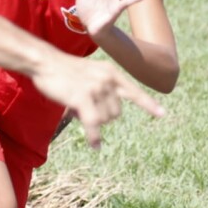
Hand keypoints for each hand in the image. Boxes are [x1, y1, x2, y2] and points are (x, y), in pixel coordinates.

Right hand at [32, 55, 163, 148]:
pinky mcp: (83, 97)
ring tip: (74, 106)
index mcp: (111, 73)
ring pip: (104, 119)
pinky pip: (93, 123)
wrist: (45, 62)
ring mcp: (97, 88)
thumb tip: (102, 117)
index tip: (162, 115)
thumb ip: (101, 89)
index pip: (134, 91)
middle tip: (82, 107)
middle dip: (102, 116)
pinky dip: (94, 136)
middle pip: (116, 113)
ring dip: (92, 120)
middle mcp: (108, 80)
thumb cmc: (63, 70)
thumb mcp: (89, 74)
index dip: (148, 104)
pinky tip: (95, 145)